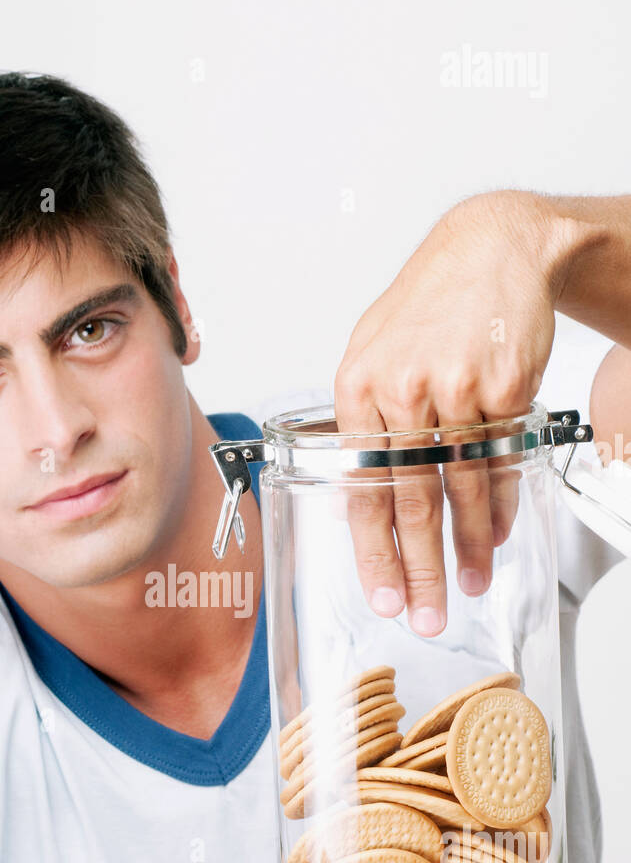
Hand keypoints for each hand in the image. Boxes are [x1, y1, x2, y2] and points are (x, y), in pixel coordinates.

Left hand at [334, 191, 569, 634]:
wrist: (491, 248)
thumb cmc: (427, 305)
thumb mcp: (372, 353)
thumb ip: (362, 423)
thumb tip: (357, 494)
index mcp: (358, 389)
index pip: (361, 489)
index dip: (374, 551)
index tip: (383, 594)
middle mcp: (403, 391)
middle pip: (411, 501)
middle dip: (420, 569)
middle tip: (426, 614)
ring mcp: (457, 389)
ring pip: (462, 489)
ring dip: (469, 547)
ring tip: (469, 584)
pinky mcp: (505, 386)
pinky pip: (500, 463)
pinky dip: (501, 505)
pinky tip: (498, 534)